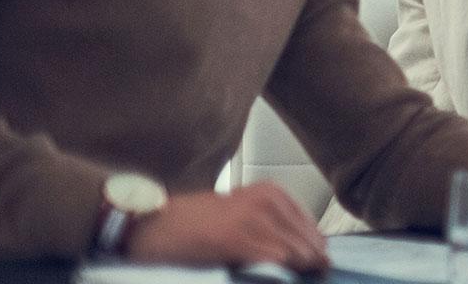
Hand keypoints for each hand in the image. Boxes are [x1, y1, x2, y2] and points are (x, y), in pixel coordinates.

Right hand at [124, 182, 327, 271]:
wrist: (149, 224)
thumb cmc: (193, 223)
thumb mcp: (240, 213)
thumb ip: (271, 225)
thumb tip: (306, 252)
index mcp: (271, 192)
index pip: (311, 229)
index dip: (316, 253)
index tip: (318, 270)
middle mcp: (266, 200)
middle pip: (309, 242)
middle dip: (313, 264)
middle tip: (315, 276)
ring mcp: (252, 217)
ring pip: (297, 253)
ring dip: (301, 271)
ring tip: (303, 279)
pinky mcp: (236, 238)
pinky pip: (276, 260)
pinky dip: (283, 273)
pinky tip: (280, 279)